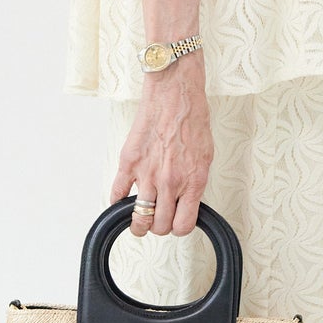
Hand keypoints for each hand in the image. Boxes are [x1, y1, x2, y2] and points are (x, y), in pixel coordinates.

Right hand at [109, 55, 213, 236]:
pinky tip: (122, 202)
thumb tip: (185, 201)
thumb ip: (194, 182)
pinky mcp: (128, 163)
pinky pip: (117, 194)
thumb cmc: (191, 120)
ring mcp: (147, 174)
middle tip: (158, 219)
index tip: (175, 223)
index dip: (178, 227)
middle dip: (159, 226)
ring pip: (139, 217)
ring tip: (138, 220)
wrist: (175, 95)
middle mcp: (170, 182)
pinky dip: (118, 203)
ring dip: (139, 223)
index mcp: (192, 182)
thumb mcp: (205, 157)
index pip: (183, 225)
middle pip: (160, 226)